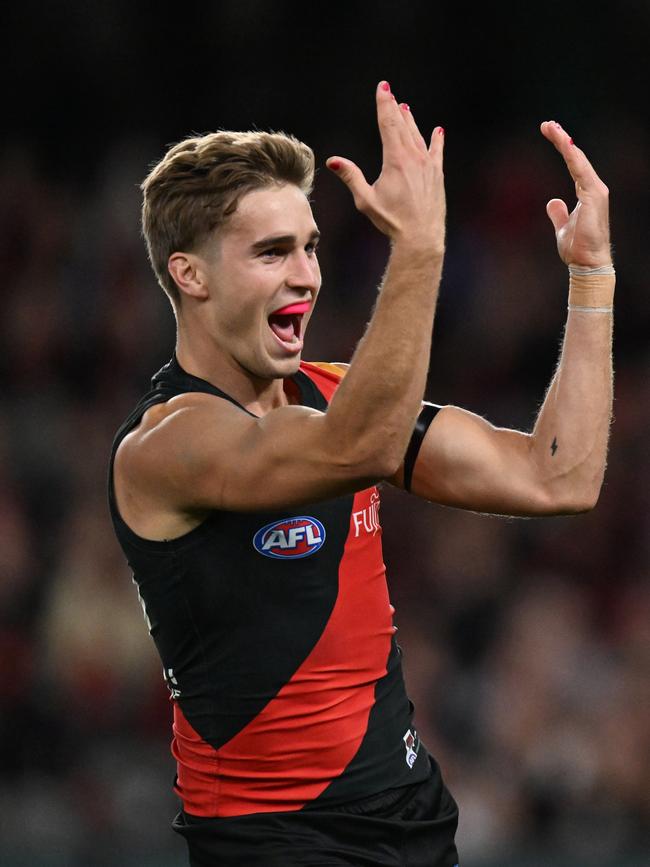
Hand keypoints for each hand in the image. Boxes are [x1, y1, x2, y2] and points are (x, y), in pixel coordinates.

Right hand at [327, 81, 445, 254]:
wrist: (421, 236)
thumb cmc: (391, 220)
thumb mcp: (366, 200)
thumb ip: (351, 176)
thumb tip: (333, 160)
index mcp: (396, 160)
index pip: (388, 123)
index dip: (384, 104)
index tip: (383, 87)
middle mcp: (414, 157)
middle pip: (403, 126)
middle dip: (394, 107)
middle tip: (390, 92)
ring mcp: (428, 165)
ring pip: (418, 136)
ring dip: (411, 121)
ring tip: (406, 108)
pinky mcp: (437, 175)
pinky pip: (437, 152)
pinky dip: (436, 140)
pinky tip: (437, 130)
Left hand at [541, 121, 611, 267]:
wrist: (587, 263)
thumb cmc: (578, 248)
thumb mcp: (563, 227)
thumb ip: (558, 213)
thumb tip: (552, 202)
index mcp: (586, 192)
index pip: (573, 164)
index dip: (563, 148)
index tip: (550, 133)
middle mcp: (593, 188)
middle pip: (576, 157)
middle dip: (562, 139)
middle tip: (547, 124)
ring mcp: (595, 191)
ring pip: (578, 160)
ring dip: (564, 143)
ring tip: (551, 127)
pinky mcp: (594, 196)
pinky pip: (581, 172)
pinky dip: (572, 157)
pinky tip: (563, 144)